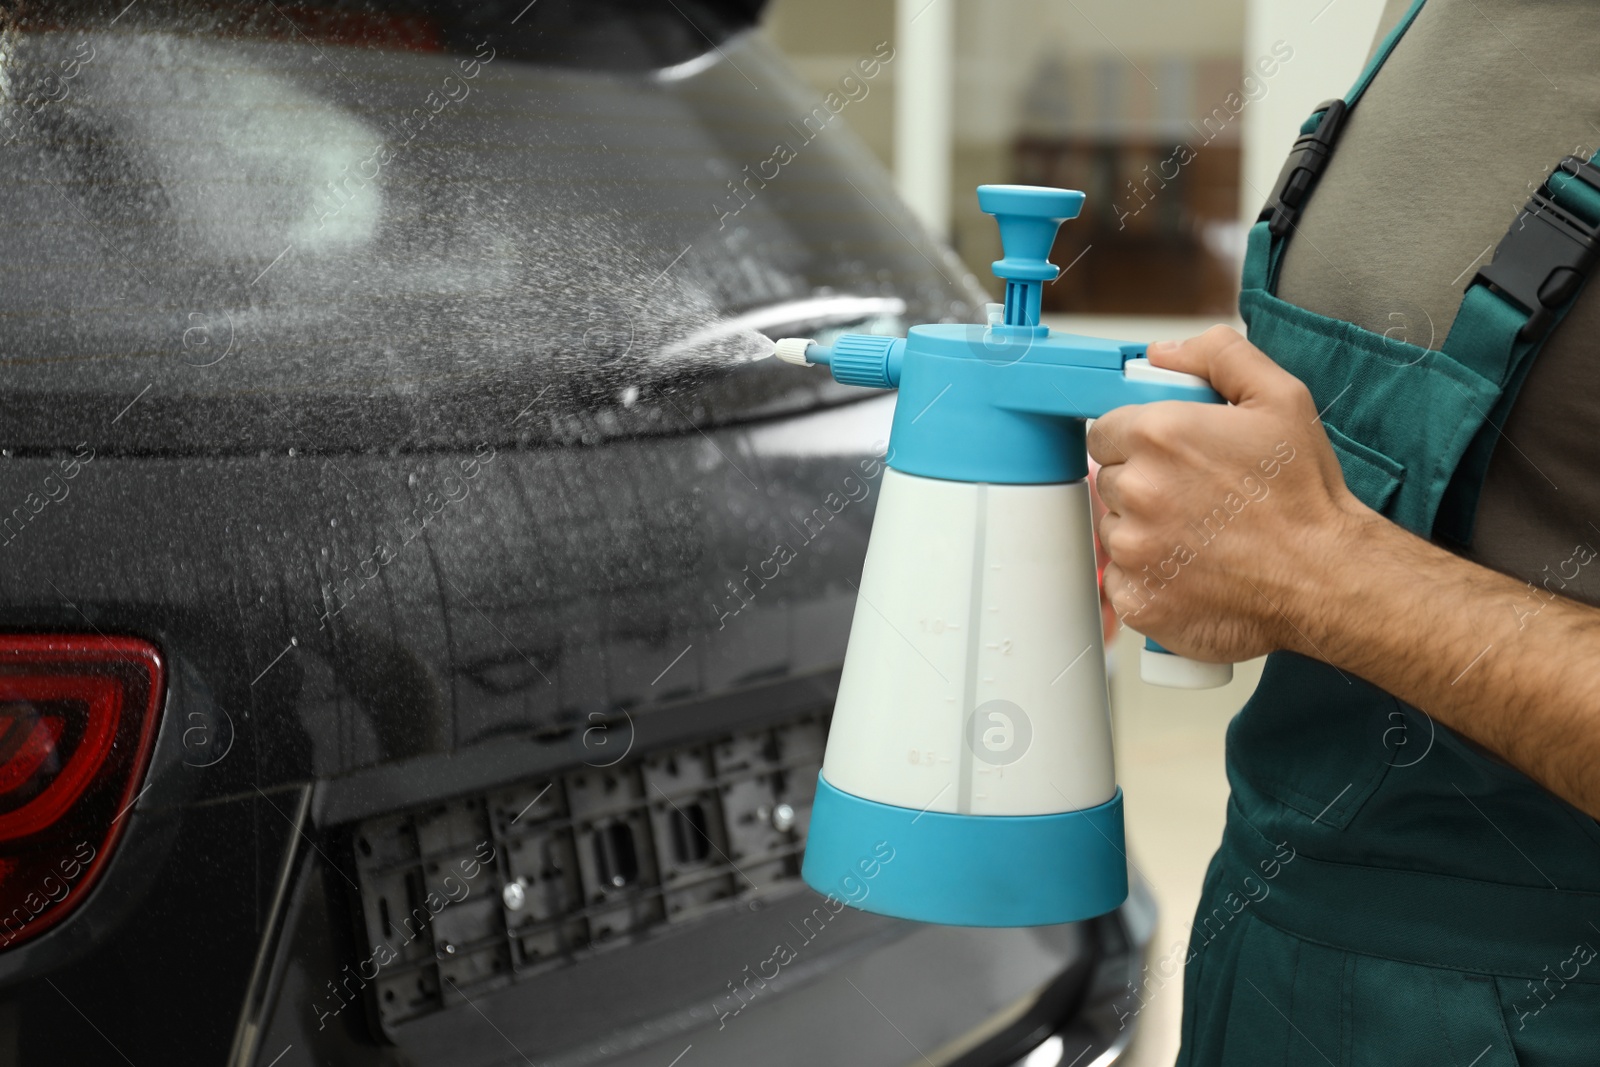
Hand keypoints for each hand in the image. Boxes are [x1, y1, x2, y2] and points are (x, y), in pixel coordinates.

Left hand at [1087, 325, 1375, 662]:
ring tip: (1201, 535)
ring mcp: (1132, 550)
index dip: (1137, 442)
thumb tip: (1162, 352)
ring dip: (1144, 531)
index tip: (1171, 458)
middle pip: (1109, 480)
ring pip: (1114, 530)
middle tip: (1196, 497)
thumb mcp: (1280, 398)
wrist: (1327, 577)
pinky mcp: (1137, 599)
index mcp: (1157, 434)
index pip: (1105, 431)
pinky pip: (1121, 580)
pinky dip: (1148, 577)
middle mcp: (1136, 490)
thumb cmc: (1304, 495)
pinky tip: (1192, 570)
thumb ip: (1217, 356)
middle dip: (1144, 484)